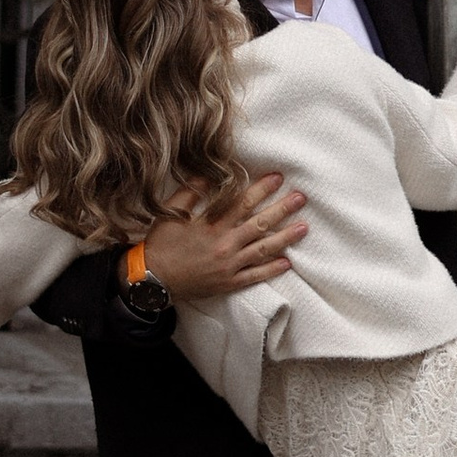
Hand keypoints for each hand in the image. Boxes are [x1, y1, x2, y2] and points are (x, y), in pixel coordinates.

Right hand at [147, 174, 307, 298]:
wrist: (152, 280)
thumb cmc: (162, 244)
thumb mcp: (172, 213)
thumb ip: (191, 192)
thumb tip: (209, 173)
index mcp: (212, 225)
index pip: (243, 202)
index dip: (262, 189)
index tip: (278, 178)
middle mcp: (225, 244)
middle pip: (260, 224)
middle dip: (282, 209)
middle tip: (301, 198)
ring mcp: (229, 265)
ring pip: (263, 249)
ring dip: (285, 238)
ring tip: (304, 228)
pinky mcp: (228, 283)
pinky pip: (254, 276)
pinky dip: (271, 270)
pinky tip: (287, 263)